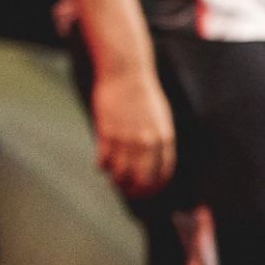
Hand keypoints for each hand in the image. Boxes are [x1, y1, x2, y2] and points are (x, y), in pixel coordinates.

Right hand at [93, 66, 175, 197]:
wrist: (125, 72)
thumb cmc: (142, 93)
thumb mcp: (160, 117)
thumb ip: (159, 140)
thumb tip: (155, 162)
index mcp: (164, 138)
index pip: (163, 174)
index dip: (155, 188)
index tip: (147, 191)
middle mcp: (147, 141)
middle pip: (142, 180)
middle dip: (135, 191)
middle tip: (127, 191)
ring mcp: (126, 137)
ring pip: (120, 174)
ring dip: (116, 180)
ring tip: (113, 178)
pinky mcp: (107, 132)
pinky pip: (103, 160)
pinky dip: (102, 166)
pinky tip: (101, 163)